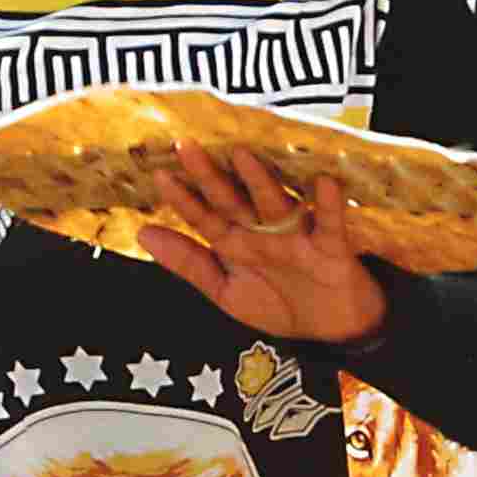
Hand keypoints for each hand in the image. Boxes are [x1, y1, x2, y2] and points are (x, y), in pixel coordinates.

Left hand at [124, 145, 393, 347]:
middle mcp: (263, 232)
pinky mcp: (331, 246)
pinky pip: (330, 223)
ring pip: (274, 204)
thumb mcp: (227, 292)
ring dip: (260, 181)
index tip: (159, 176)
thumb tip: (143, 234)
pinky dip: (328, 205)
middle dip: (210, 178)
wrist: (333, 328)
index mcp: (238, 242)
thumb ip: (188, 264)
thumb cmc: (282, 303)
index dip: (182, 200)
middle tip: (187, 148)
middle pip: (233, 202)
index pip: (205, 218)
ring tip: (243, 156)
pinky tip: (323, 184)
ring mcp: (296, 236)